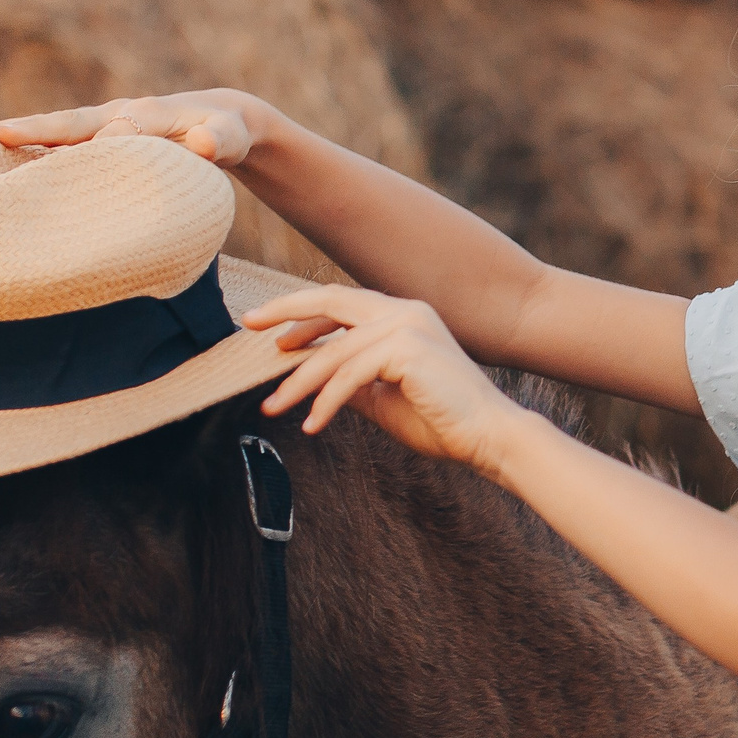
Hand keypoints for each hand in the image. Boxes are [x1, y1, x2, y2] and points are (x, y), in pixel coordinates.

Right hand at [0, 89, 282, 168]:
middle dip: (19, 132)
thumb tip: (208, 143)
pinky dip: (21, 152)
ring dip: (6, 139)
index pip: (108, 132)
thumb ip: (222, 141)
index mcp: (142, 116)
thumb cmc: (226, 132)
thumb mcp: (230, 136)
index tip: (68, 155)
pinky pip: (53, 147)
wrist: (221, 121)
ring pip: (48, 134)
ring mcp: (99, 128)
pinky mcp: (95, 143)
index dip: (90, 145)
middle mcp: (112, 116)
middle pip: (59, 124)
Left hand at [246, 286, 532, 473]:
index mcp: (403, 315)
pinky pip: (351, 373)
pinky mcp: (408, 349)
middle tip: (248, 326)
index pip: (341, 303)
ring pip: (334, 350)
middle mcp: (405, 311)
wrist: (488, 437)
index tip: (268, 332)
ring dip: (299, 382)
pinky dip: (327, 400)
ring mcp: (408, 326)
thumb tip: (312, 381)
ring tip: (273, 407)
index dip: (302, 314)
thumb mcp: (383, 398)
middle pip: (331, 301)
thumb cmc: (442, 421)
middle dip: (286, 312)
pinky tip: (312, 423)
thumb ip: (351, 382)